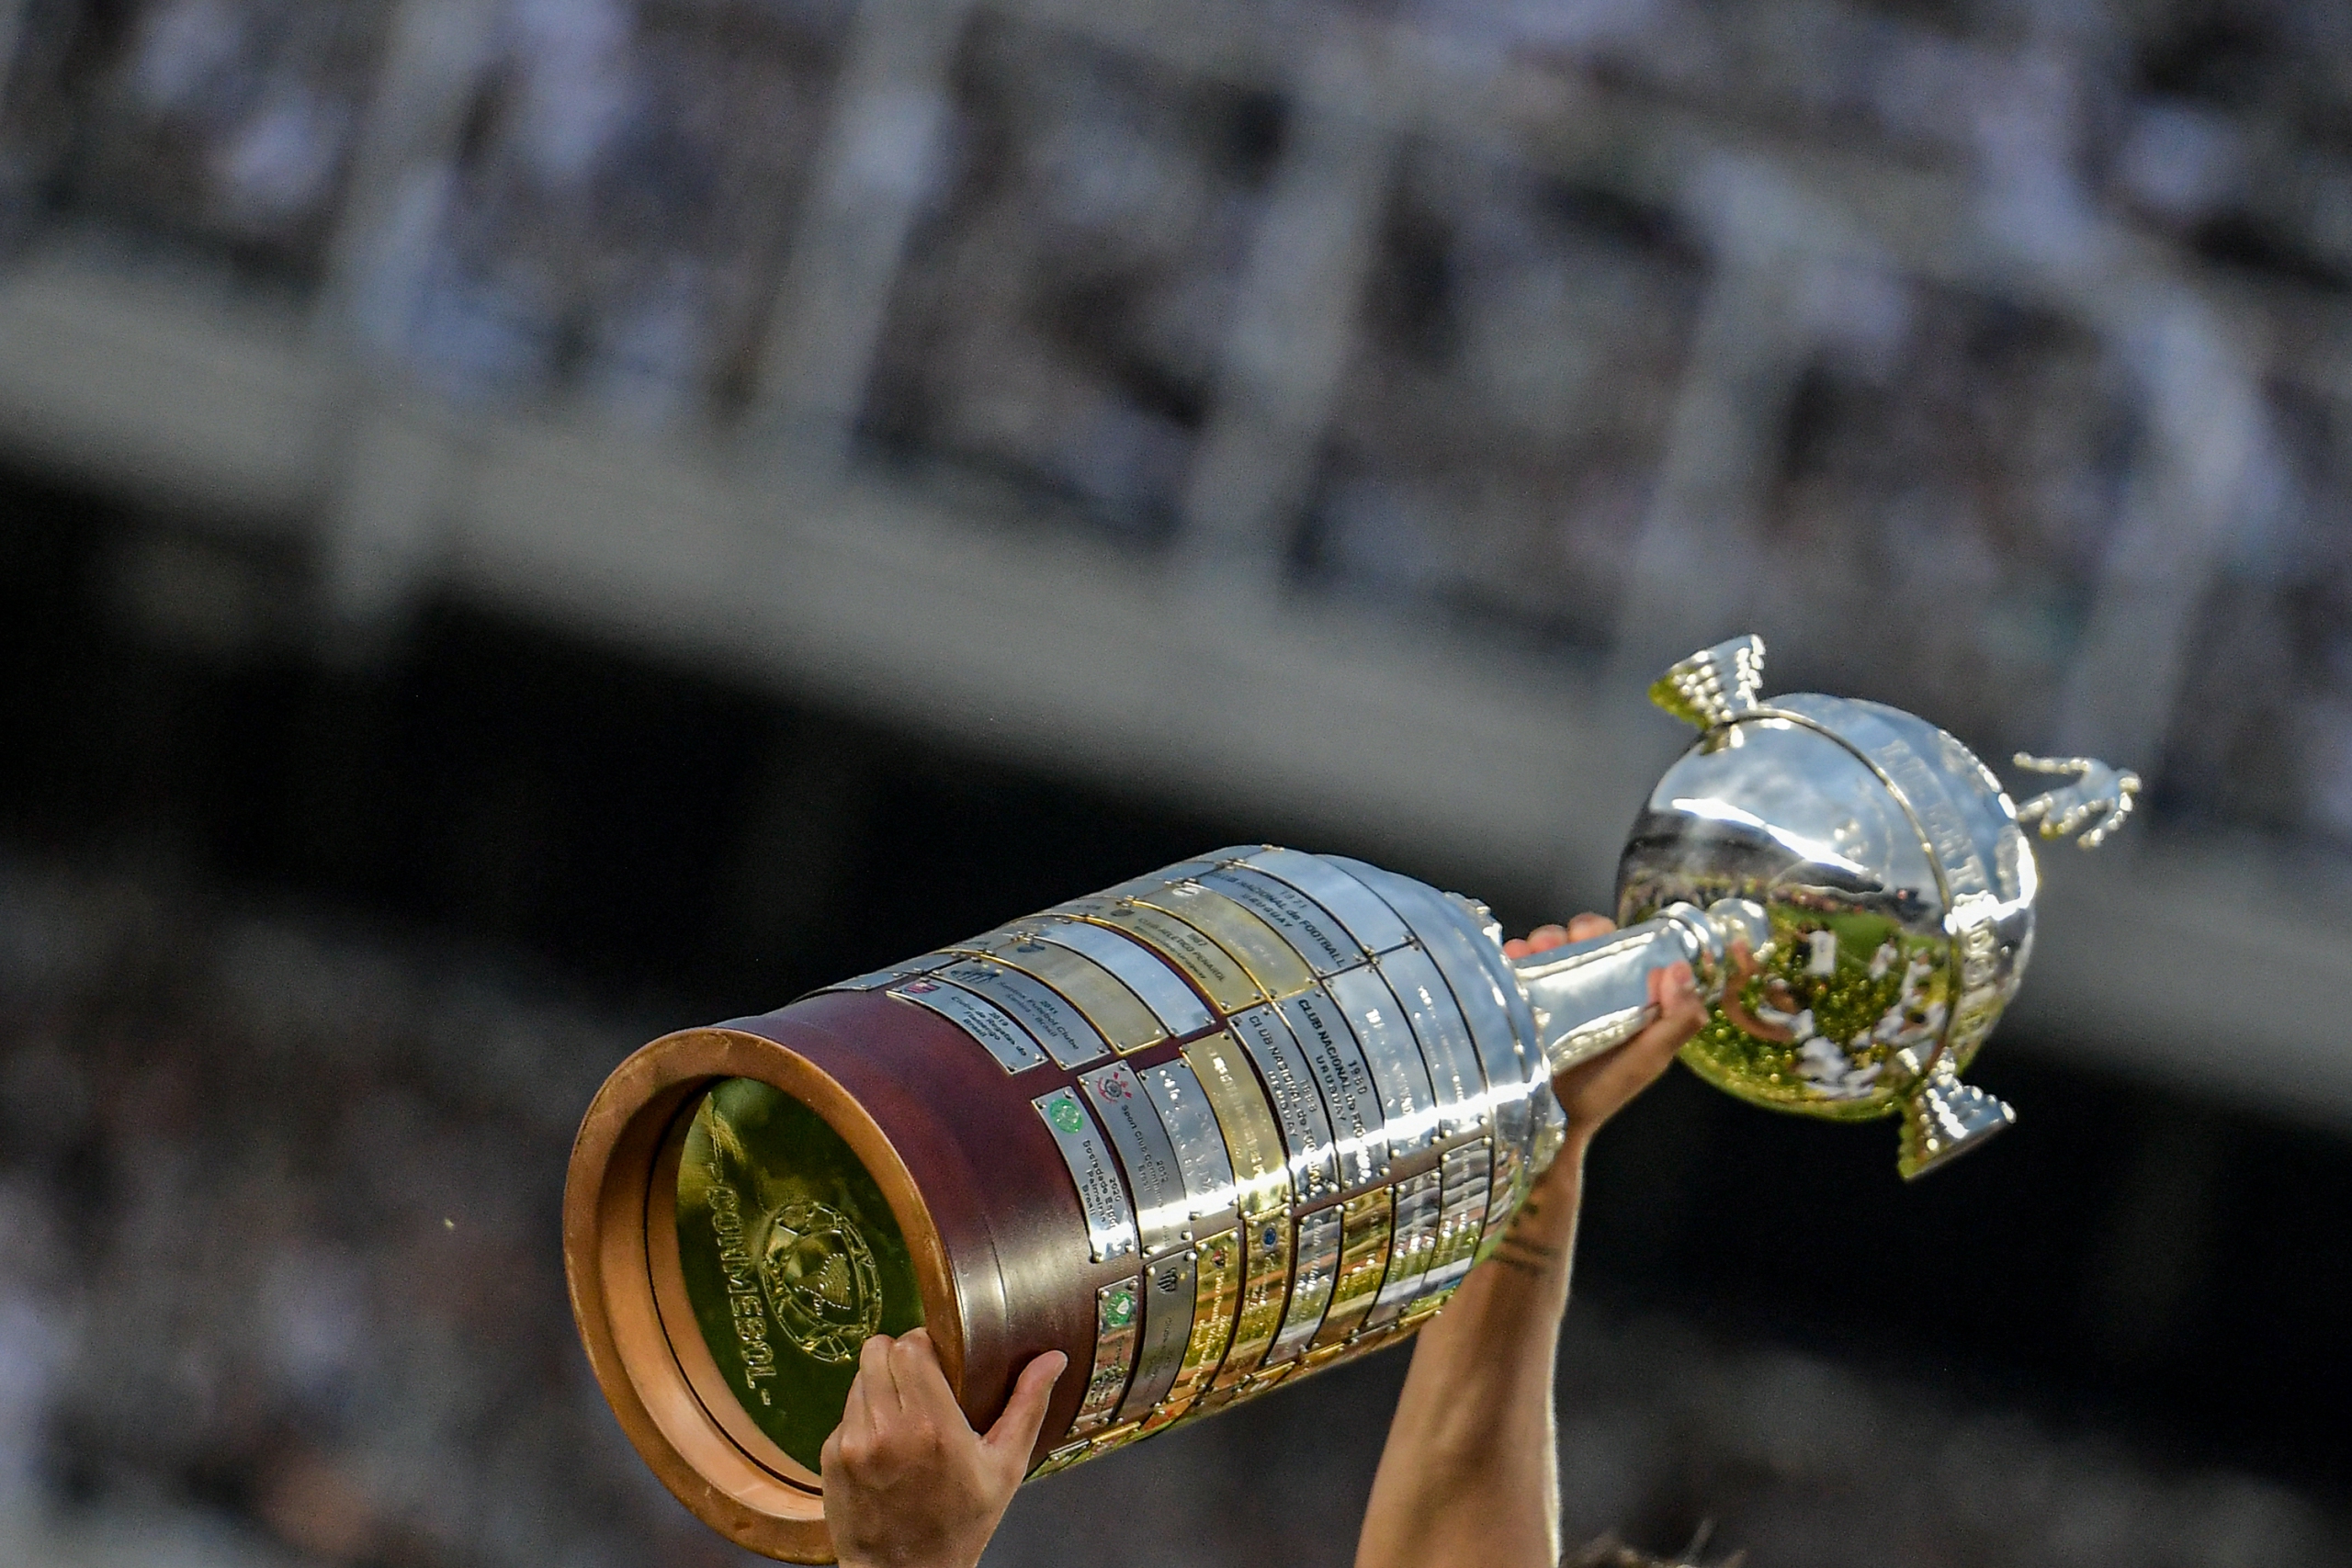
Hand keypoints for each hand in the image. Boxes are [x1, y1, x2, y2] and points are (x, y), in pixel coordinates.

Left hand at [821, 1328, 1066, 1567]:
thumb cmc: (961, 1524)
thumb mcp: (1005, 1469)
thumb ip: (1027, 1406)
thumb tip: (1053, 1358)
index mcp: (934, 1426)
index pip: (910, 1346)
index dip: (924, 1344)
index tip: (939, 1359)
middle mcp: (887, 1430)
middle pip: (878, 1351)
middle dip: (899, 1357)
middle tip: (920, 1379)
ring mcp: (853, 1444)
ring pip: (859, 1378)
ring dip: (879, 1384)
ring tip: (904, 1413)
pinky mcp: (830, 1457)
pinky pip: (846, 1412)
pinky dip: (864, 1416)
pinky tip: (885, 1443)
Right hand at [1503, 914, 1707, 1146]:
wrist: (1551, 1123)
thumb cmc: (1603, 1091)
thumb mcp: (1649, 1059)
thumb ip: (1677, 1021)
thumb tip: (1678, 969)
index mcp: (1623, 994)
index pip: (1621, 946)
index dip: (1612, 935)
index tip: (1598, 939)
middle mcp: (1588, 987)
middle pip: (1581, 938)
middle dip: (1572, 932)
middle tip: (1560, 943)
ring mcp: (1552, 992)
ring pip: (1547, 946)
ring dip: (1540, 940)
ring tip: (1530, 953)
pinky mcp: (1520, 999)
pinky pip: (1515, 965)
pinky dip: (1512, 954)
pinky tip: (1512, 957)